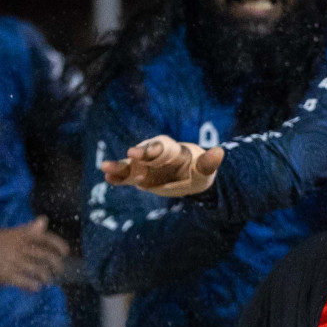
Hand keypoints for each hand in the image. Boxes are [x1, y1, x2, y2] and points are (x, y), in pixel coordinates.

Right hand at [0, 217, 68, 291]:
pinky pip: (29, 283)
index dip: (59, 245)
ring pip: (41, 272)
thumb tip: (44, 220)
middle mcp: (19, 247)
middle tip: (58, 271)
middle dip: (57, 266)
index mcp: (18, 235)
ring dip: (47, 278)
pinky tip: (35, 288)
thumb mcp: (5, 233)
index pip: (46, 238)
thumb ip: (26, 229)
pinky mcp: (7, 276)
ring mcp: (14, 262)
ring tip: (46, 281)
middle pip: (48, 257)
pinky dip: (35, 287)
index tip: (65, 252)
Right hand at [102, 136, 223, 197]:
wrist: (189, 178)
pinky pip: (127, 176)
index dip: (152, 149)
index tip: (142, 152)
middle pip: (143, 153)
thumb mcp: (204, 169)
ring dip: (119, 166)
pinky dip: (118, 177)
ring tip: (105, 169)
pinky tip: (108, 178)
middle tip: (129, 155)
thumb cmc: (198, 170)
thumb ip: (208, 163)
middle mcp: (155, 154)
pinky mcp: (139, 176)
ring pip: (130, 165)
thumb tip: (220, 152)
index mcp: (171, 149)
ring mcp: (145, 165)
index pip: (160, 147)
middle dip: (136, 155)